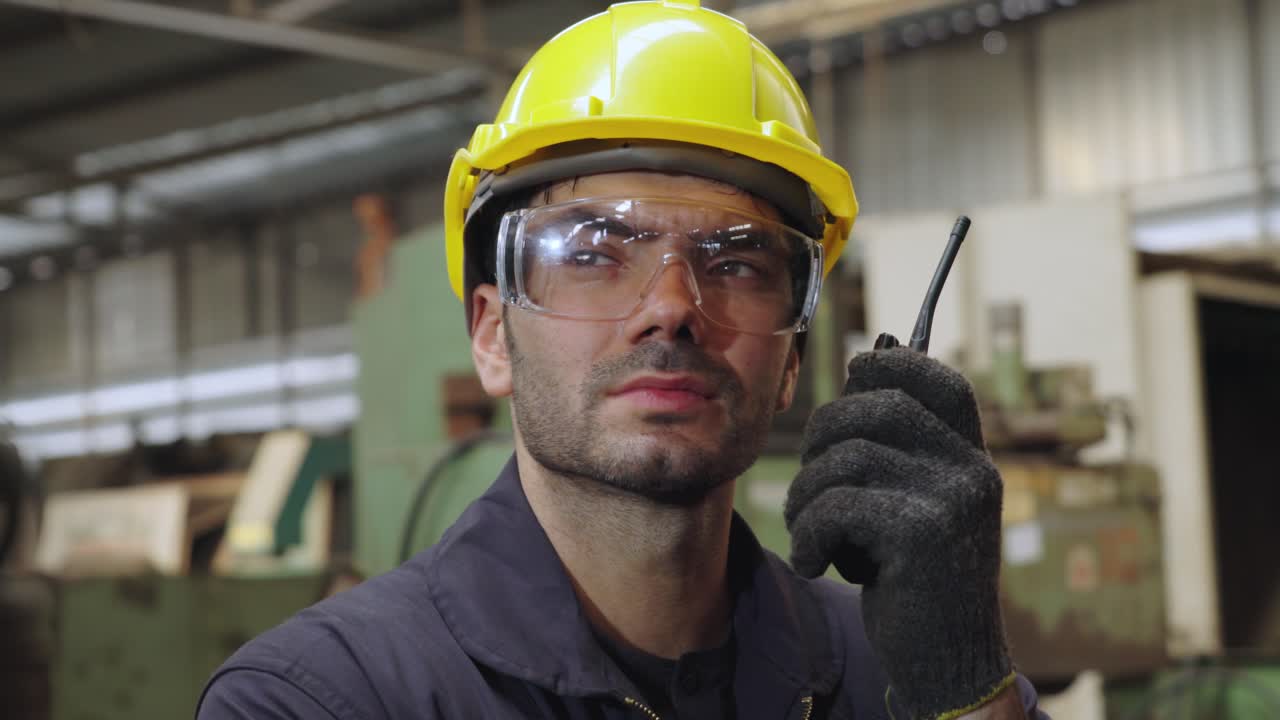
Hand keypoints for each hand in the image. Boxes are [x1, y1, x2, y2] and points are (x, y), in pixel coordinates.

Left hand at [784, 348, 1013, 719]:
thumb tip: (863, 361)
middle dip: (822, 435)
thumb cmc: (915, 581)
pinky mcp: (921, 536)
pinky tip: (814, 564)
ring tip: (808, 533)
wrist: (948, 665)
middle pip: (878, 407)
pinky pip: (836, 506)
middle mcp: (972, 472)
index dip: (890, 365)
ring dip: (806, 495)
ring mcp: (951, 501)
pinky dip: (809, 535)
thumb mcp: (916, 507)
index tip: (854, 377)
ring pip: (846, 457)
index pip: (940, 380)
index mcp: (972, 460)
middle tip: (809, 482)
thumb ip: (900, 448)